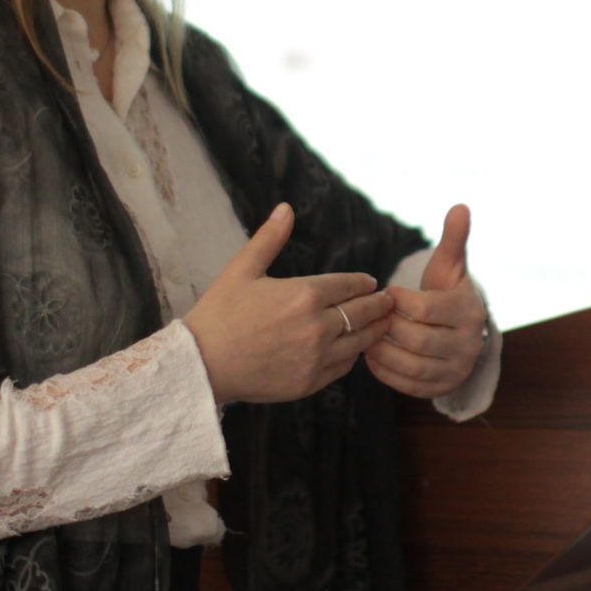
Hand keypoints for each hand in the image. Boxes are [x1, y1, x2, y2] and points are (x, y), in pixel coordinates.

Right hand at [182, 204, 395, 404]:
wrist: (201, 364)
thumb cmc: (219, 313)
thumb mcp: (242, 269)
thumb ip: (270, 238)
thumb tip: (286, 208)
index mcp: (304, 294)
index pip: (349, 285)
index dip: (364, 282)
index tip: (372, 282)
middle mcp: (317, 326)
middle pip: (362, 313)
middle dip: (379, 305)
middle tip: (389, 302)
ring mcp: (316, 357)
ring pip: (359, 342)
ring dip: (373, 331)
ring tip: (382, 325)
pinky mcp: (309, 382)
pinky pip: (343, 368)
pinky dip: (352, 357)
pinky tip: (353, 351)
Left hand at [368, 204, 487, 400]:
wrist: (458, 330)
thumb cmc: (446, 292)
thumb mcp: (450, 266)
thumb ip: (453, 238)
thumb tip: (460, 206)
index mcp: (469, 311)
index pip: (425, 307)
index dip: (398, 300)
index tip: (387, 293)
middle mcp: (469, 344)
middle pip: (416, 338)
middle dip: (387, 326)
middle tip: (372, 316)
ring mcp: (457, 369)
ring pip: (411, 366)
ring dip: (382, 350)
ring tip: (367, 335)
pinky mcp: (442, 388)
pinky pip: (408, 386)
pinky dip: (385, 371)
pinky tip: (372, 356)